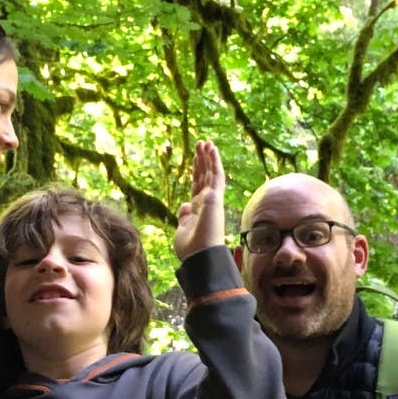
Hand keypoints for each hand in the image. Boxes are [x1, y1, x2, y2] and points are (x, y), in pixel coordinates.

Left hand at [173, 141, 225, 260]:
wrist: (199, 255)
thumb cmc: (190, 248)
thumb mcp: (181, 230)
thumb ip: (184, 217)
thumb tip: (184, 205)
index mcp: (198, 210)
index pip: (197, 186)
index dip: (196, 171)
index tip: (195, 159)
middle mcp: (208, 203)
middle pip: (204, 176)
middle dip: (202, 160)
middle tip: (201, 144)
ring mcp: (213, 199)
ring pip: (211, 172)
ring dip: (208, 157)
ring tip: (205, 142)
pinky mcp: (215, 197)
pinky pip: (216, 175)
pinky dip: (214, 161)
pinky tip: (212, 149)